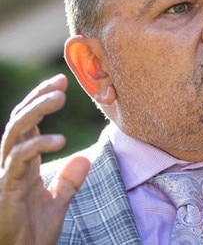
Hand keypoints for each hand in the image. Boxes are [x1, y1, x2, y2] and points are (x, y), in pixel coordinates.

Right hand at [0, 74, 90, 244]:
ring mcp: (7, 173)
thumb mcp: (58, 201)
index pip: (29, 122)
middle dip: (38, 97)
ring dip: (36, 111)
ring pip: (16, 131)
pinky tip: (60, 140)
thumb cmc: (32, 232)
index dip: (41, 100)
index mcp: (23, 162)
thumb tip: (85, 159)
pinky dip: (38, 144)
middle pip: (20, 119)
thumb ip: (70, 180)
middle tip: (61, 83)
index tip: (62, 82)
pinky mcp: (6, 186)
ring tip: (59, 98)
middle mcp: (12, 162)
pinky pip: (19, 158)